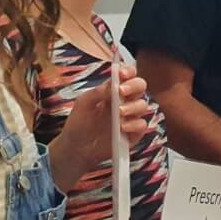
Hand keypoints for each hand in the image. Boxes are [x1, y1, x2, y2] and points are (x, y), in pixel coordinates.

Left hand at [46, 64, 148, 190]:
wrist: (77, 148)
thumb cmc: (79, 123)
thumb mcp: (84, 103)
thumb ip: (98, 92)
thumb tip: (114, 83)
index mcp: (114, 91)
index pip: (127, 75)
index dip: (128, 71)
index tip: (121, 73)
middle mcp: (126, 101)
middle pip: (140, 86)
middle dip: (134, 86)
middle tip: (122, 91)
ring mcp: (131, 117)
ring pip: (143, 105)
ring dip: (133, 106)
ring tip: (119, 113)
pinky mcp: (134, 133)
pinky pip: (142, 125)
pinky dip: (134, 124)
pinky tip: (122, 127)